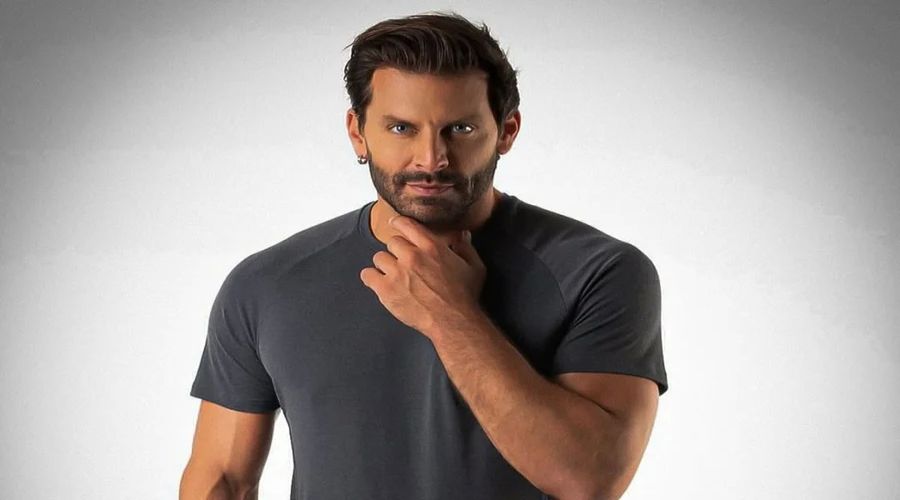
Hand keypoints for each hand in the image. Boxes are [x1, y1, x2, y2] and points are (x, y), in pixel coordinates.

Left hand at [359, 215, 486, 336]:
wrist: (453, 322)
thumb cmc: (465, 296)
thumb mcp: (474, 267)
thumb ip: (465, 247)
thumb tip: (461, 234)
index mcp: (431, 246)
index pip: (406, 224)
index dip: (398, 223)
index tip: (395, 225)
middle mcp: (412, 256)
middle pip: (392, 242)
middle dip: (398, 251)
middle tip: (404, 263)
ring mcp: (397, 273)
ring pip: (379, 257)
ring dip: (385, 265)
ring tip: (394, 276)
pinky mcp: (386, 290)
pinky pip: (367, 275)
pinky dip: (372, 278)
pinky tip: (379, 283)